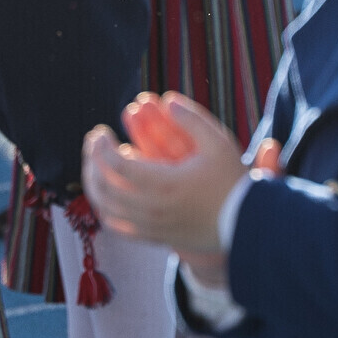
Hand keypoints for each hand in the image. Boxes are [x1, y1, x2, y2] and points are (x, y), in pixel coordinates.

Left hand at [81, 92, 253, 281]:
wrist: (245, 224)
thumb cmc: (231, 182)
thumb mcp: (219, 143)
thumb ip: (192, 119)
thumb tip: (168, 100)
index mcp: (165, 183)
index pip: (117, 165)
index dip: (101, 147)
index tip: (101, 132)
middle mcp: (152, 208)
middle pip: (104, 186)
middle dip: (92, 161)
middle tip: (94, 142)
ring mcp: (150, 226)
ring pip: (105, 208)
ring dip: (93, 184)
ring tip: (95, 164)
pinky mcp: (152, 237)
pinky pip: (116, 226)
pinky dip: (104, 208)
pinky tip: (107, 193)